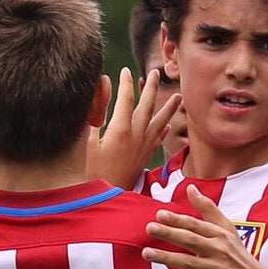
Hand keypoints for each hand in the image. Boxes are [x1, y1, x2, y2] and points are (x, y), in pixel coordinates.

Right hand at [88, 68, 181, 187]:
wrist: (108, 197)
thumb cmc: (92, 170)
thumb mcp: (89, 140)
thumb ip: (96, 112)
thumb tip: (102, 85)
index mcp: (121, 129)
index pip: (126, 98)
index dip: (125, 82)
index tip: (125, 71)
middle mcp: (136, 135)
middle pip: (147, 105)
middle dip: (151, 87)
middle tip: (156, 72)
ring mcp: (143, 147)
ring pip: (159, 122)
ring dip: (168, 108)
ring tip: (178, 97)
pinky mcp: (145, 158)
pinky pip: (158, 140)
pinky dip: (163, 131)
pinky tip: (167, 126)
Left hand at [143, 185, 267, 268]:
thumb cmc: (240, 256)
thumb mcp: (228, 230)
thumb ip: (208, 209)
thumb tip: (190, 188)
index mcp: (220, 236)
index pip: (196, 225)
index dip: (177, 219)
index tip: (159, 214)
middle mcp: (218, 251)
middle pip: (190, 240)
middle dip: (169, 234)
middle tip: (149, 228)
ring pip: (188, 263)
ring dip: (166, 258)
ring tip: (146, 253)